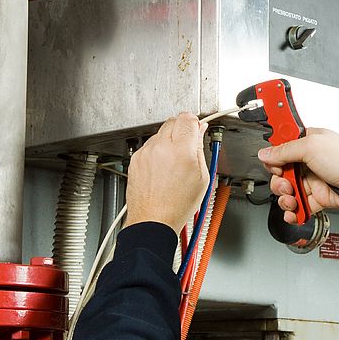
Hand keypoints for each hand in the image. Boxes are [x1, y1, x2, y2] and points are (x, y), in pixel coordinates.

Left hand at [125, 112, 209, 234]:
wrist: (153, 221)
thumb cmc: (177, 205)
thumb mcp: (202, 178)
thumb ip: (200, 149)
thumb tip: (199, 132)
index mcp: (180, 150)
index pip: (187, 118)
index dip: (194, 122)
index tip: (196, 128)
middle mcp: (160, 147)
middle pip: (172, 121)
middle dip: (182, 129)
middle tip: (187, 146)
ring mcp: (145, 153)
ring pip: (159, 133)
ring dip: (169, 141)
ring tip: (175, 164)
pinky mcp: (136, 159)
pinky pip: (149, 146)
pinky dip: (157, 152)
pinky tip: (162, 169)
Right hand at [258, 128, 338, 222]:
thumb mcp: (311, 147)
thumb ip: (284, 150)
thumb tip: (265, 153)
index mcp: (308, 142)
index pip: (282, 147)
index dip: (274, 156)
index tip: (272, 163)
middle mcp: (310, 160)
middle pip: (281, 172)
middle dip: (279, 182)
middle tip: (286, 185)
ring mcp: (314, 179)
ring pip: (289, 191)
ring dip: (286, 199)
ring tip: (291, 201)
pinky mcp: (319, 197)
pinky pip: (300, 206)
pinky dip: (294, 212)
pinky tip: (294, 213)